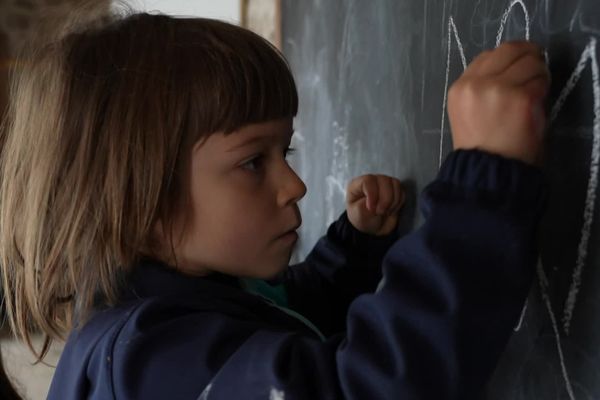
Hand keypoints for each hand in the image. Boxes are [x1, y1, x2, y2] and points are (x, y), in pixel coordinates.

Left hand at [346, 174, 404, 235]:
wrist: (372, 229)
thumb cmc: (362, 220)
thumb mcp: (357, 215)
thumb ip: (364, 205)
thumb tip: (376, 201)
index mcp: (357, 185)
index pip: (368, 180)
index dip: (372, 194)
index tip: (371, 209)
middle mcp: (372, 181)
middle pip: (384, 180)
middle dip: (385, 199)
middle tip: (380, 212)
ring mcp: (384, 184)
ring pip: (395, 184)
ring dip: (393, 201)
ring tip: (385, 212)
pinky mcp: (395, 191)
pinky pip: (402, 192)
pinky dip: (398, 203)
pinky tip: (391, 210)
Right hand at [448, 41, 549, 163]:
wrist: (489, 169)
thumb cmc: (481, 146)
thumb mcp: (468, 110)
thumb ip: (481, 86)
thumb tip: (511, 66)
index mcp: (460, 87)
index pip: (488, 55)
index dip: (508, 57)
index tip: (518, 65)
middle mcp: (476, 84)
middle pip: (509, 50)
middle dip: (526, 57)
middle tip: (534, 70)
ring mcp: (499, 88)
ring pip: (530, 62)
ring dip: (537, 74)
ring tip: (533, 93)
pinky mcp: (522, 97)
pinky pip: (541, 80)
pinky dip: (543, 89)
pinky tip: (536, 103)